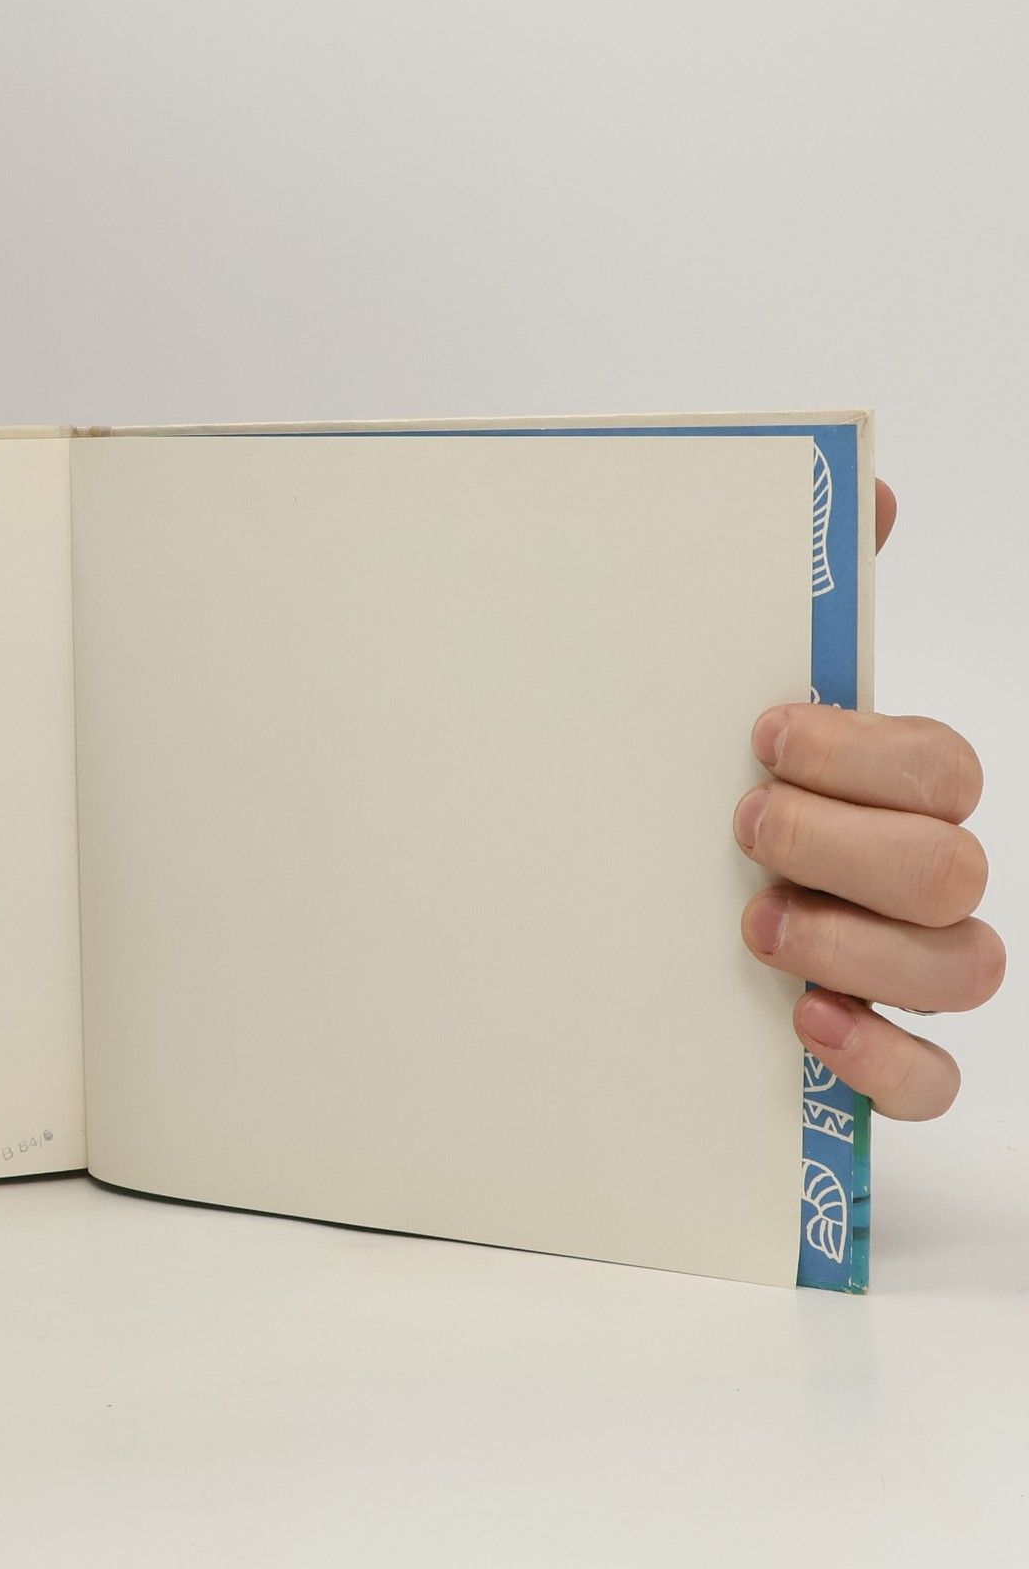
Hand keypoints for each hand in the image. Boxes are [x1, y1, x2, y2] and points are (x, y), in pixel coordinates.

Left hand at [735, 480, 1002, 1117]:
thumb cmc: (685, 791)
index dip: (863, 750)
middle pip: (954, 864)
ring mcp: (901, 968)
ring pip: (967, 966)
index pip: (943, 765)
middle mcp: (913, 877)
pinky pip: (934, 1081)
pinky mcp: (873, 1055)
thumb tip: (869, 487)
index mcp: (885, 788)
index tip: (760, 734)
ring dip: (860, 944)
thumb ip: (794, 600)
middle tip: (742, 827)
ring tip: (756, 924)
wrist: (601, 902)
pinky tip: (806, 1023)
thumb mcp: (713, 692)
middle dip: (844, 843)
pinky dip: (884, 1060)